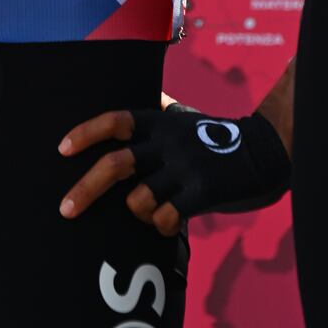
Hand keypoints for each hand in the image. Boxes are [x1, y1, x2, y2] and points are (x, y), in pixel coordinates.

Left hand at [56, 103, 291, 235]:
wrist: (266, 153)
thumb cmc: (217, 137)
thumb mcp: (184, 117)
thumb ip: (158, 110)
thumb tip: (134, 101)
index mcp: (160, 121)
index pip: (115, 120)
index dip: (85, 132)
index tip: (61, 150)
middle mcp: (169, 141)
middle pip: (116, 165)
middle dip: (85, 189)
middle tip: (65, 210)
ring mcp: (187, 167)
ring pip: (139, 200)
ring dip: (139, 212)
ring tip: (155, 211)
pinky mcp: (204, 191)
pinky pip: (166, 219)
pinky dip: (162, 226)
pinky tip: (171, 223)